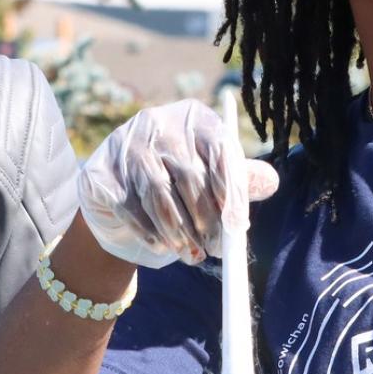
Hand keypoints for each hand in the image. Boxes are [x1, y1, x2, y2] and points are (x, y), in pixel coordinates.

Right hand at [78, 100, 281, 267]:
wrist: (120, 184)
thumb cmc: (178, 177)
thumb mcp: (211, 171)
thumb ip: (239, 177)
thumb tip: (270, 183)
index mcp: (193, 117)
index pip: (217, 148)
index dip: (230, 189)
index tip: (238, 224)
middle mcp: (158, 123)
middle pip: (188, 174)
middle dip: (205, 219)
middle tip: (216, 249)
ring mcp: (125, 146)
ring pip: (158, 195)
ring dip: (178, 232)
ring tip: (192, 256)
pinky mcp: (102, 172)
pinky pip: (129, 207)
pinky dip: (149, 232)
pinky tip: (163, 248)